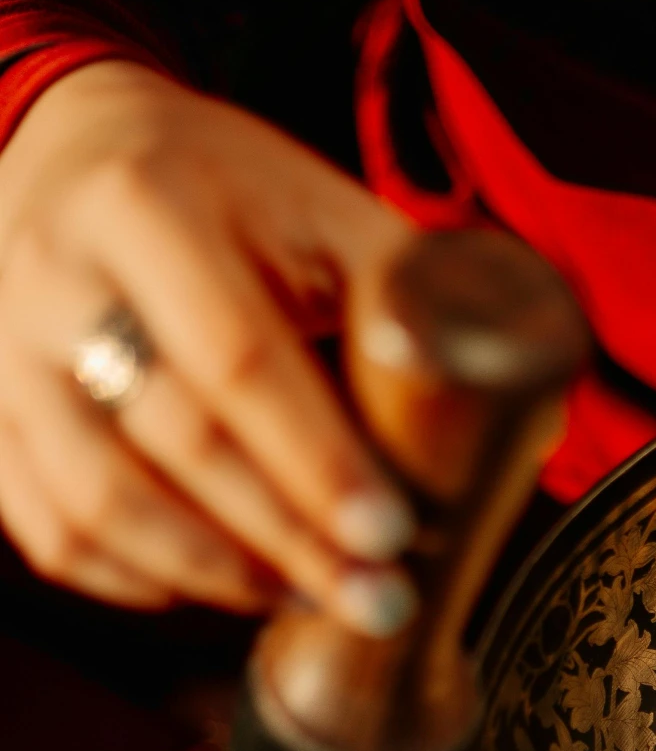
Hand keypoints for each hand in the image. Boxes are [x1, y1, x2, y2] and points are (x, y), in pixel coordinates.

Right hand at [0, 61, 419, 623]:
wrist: (72, 152)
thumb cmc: (225, 193)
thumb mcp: (314, 204)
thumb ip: (399, 294)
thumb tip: (510, 399)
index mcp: (148, 204)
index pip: (236, 357)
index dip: (315, 459)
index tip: (389, 533)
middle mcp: (55, 275)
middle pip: (174, 441)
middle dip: (287, 539)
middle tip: (376, 598)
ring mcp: (4, 353)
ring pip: (99, 503)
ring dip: (215, 574)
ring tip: (305, 596)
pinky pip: (51, 532)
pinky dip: (137, 582)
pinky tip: (216, 591)